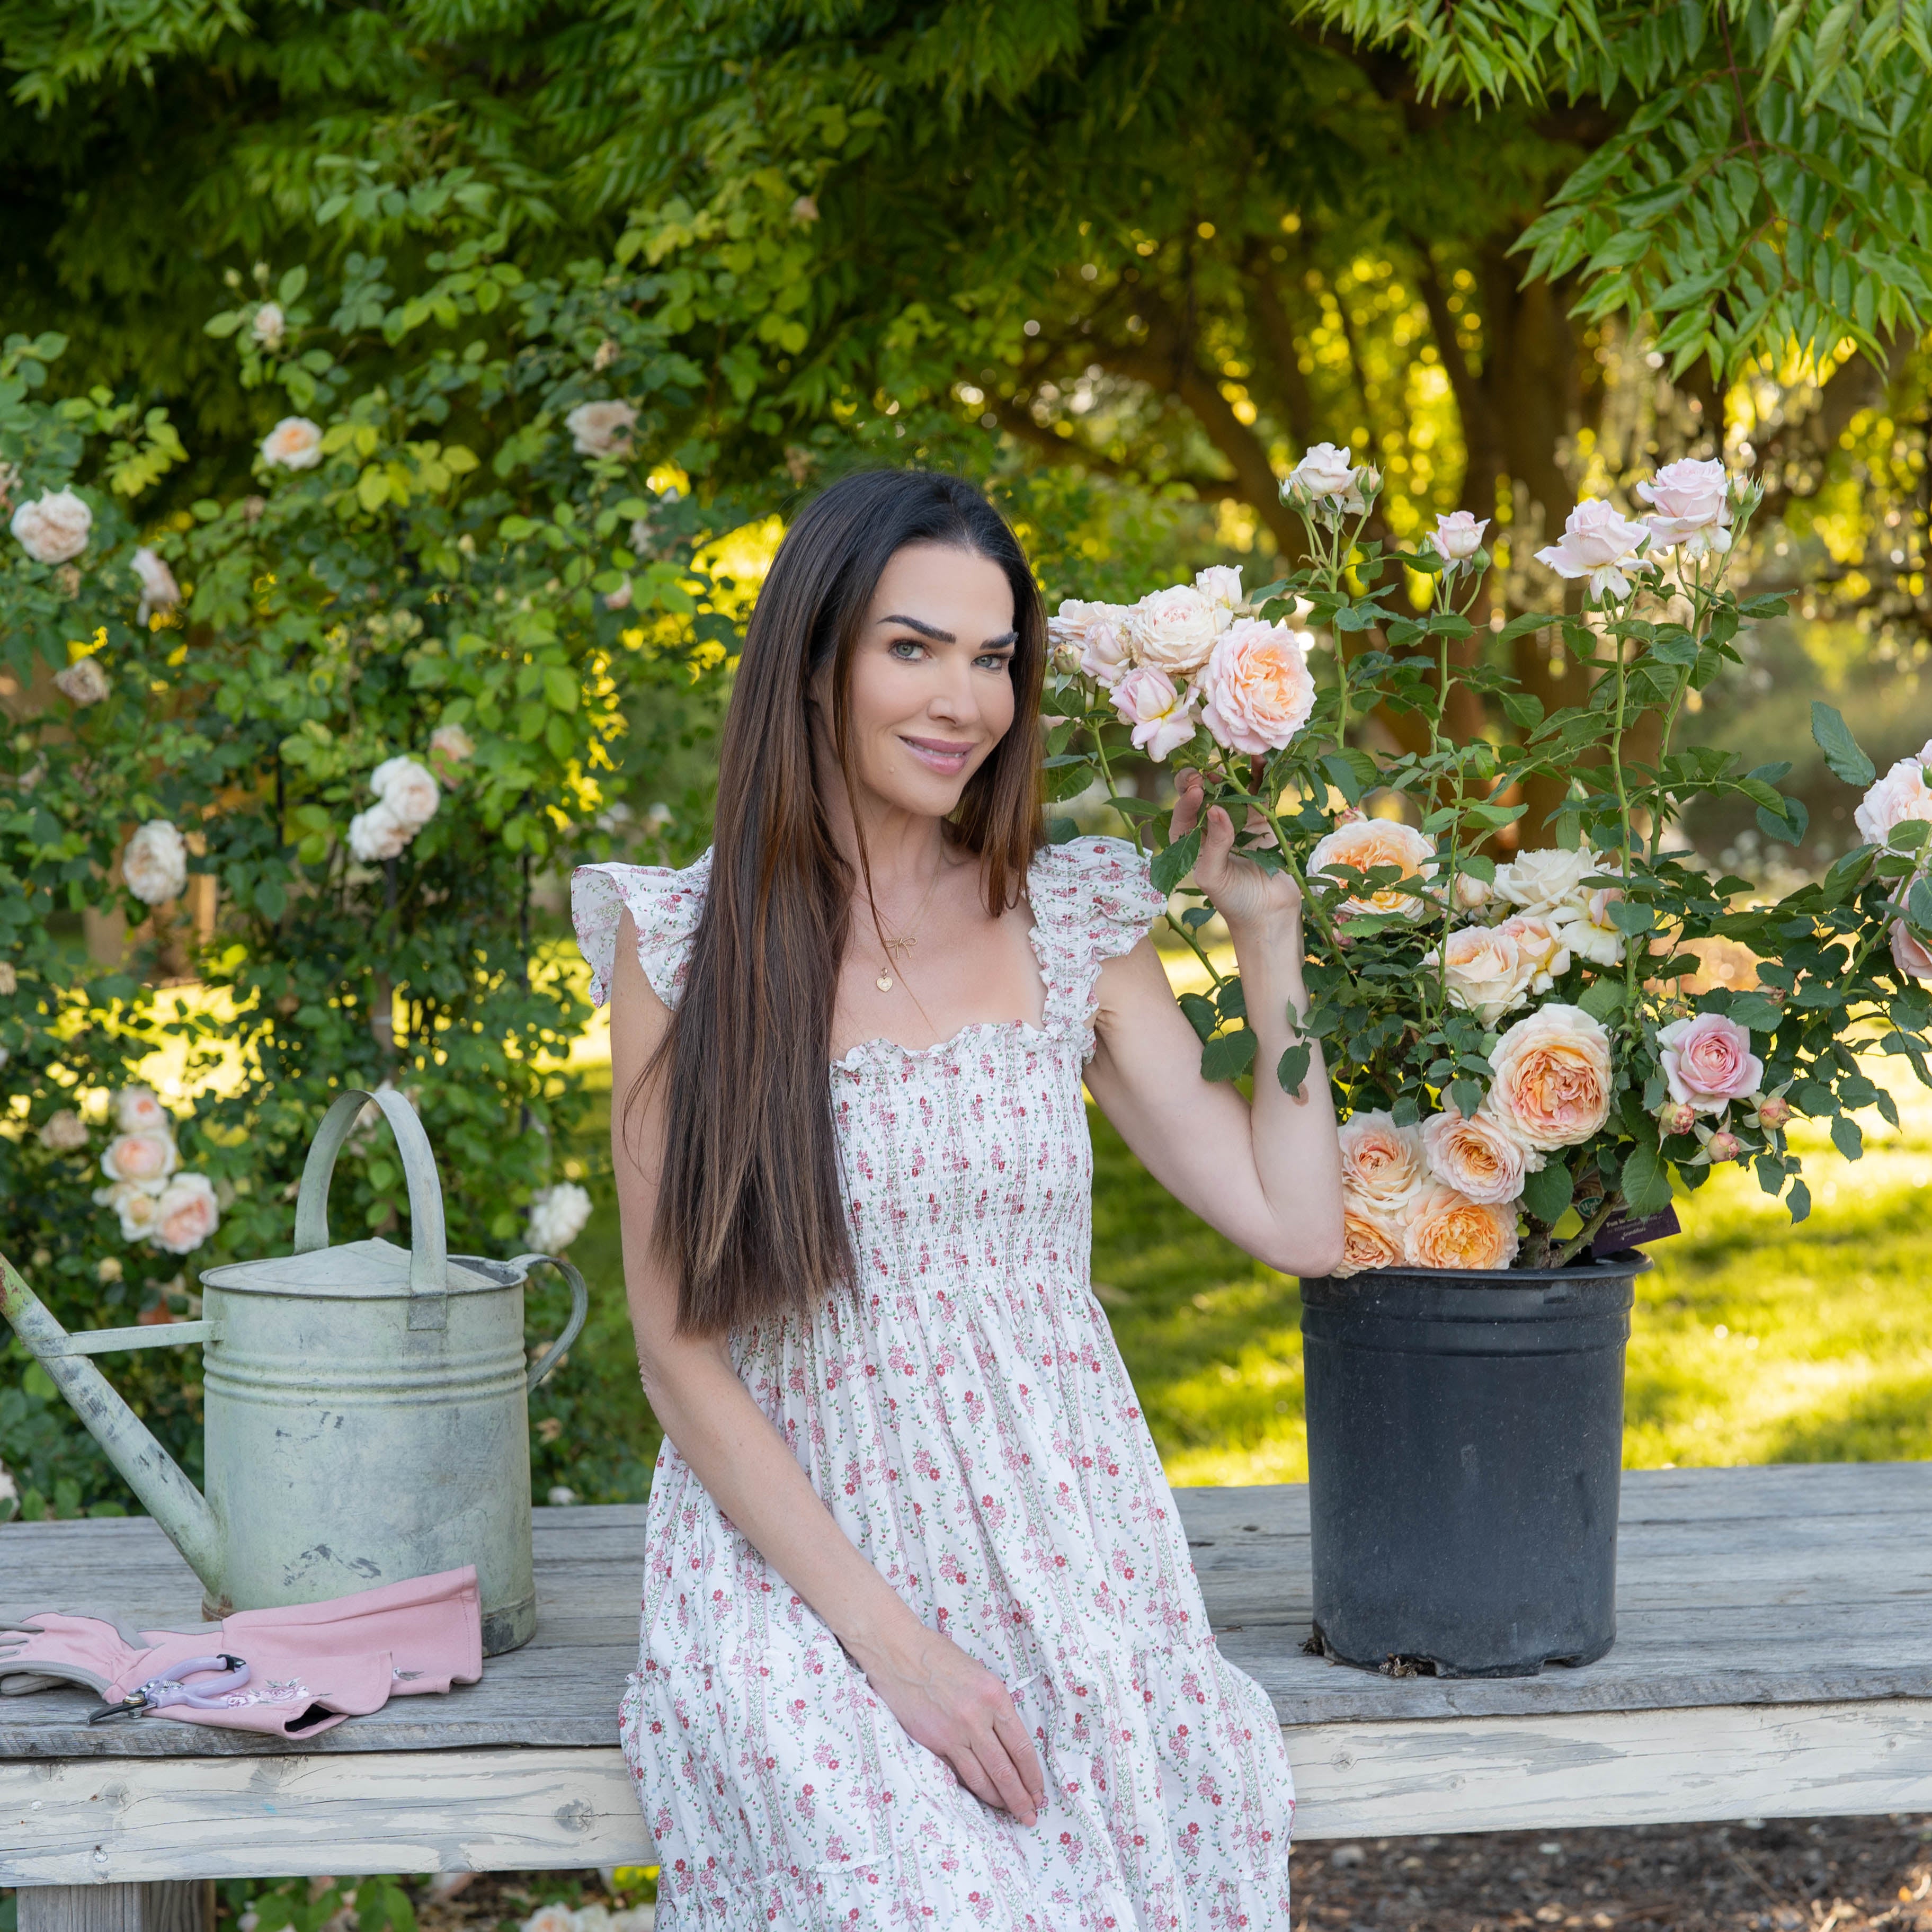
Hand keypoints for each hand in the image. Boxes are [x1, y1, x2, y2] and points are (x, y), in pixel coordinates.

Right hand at [852, 1619, 1044, 1825]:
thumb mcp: (979, 1674)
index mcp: (995, 1696)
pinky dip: (971, 1788)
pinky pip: (957, 1772)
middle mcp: (978, 1717)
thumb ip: (993, 1707)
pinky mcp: (933, 1742)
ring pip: (983, 1778)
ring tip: (1009, 1813)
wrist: (898, 1651)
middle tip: (1030, 1816)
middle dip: (1021, 1797)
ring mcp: (954, 1733)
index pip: (1022, 1746)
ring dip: (999, 1800)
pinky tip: (980, 1798)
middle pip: (1006, 1769)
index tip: (1039, 1791)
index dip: (1032, 1775)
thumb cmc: (939, 1656)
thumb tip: (1005, 1739)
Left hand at [1171, 768, 1303, 938]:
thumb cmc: (1234, 901)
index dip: (1187, 799)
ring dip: (1230, 773)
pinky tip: (1259, 760)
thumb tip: (1215, 808)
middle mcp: (1209, 828)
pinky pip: (1258, 793)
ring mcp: (1236, 821)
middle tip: (1210, 770)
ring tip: (1233, 757)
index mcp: (1189, 842)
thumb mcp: (1214, 876)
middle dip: (1202, 779)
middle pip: (1201, 795)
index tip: (1198, 789)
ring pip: (1229, 790)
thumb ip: (1214, 843)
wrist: (1270, 915)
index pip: (1182, 813)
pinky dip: (1258, 776)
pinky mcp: (1261, 821)